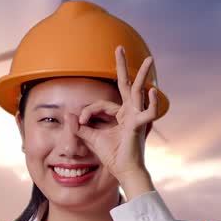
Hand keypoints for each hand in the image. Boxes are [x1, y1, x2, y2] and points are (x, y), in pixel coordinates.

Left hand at [65, 45, 160, 190]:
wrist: (123, 172)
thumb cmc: (113, 156)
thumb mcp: (92, 138)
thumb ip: (81, 127)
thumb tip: (70, 116)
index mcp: (120, 115)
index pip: (101, 104)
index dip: (87, 112)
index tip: (80, 122)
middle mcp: (129, 112)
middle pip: (126, 84)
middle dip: (122, 66)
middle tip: (119, 48)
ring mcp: (136, 117)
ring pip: (138, 91)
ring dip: (143, 74)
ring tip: (149, 59)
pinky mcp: (138, 126)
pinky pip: (147, 113)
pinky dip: (151, 103)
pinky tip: (151, 91)